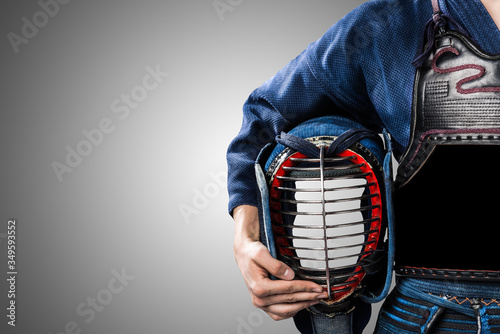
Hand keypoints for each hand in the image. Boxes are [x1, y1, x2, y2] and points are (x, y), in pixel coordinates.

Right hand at [232, 205, 327, 320]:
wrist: (243, 254)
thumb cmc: (251, 252)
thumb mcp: (261, 253)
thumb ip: (275, 265)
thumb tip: (290, 276)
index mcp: (259, 287)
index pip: (288, 289)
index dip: (305, 288)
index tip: (317, 287)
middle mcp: (259, 299)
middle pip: (290, 301)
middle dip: (308, 297)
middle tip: (322, 294)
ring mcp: (261, 303)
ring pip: (286, 311)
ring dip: (303, 306)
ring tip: (315, 300)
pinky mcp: (263, 304)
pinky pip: (279, 314)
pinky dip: (292, 311)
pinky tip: (301, 305)